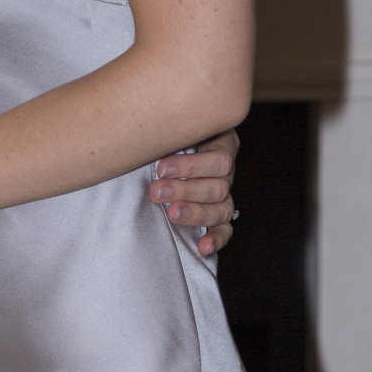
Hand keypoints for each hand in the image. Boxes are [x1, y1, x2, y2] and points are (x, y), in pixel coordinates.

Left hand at [150, 128, 238, 256]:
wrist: (170, 140)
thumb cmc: (170, 130)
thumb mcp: (174, 125)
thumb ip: (168, 128)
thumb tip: (145, 135)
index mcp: (221, 145)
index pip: (218, 159)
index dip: (190, 166)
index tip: (161, 168)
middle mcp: (225, 172)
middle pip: (217, 186)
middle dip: (184, 190)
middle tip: (157, 192)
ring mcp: (223, 194)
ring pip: (220, 208)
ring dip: (195, 213)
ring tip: (172, 213)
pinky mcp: (218, 214)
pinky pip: (225, 228)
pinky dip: (216, 238)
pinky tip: (204, 246)